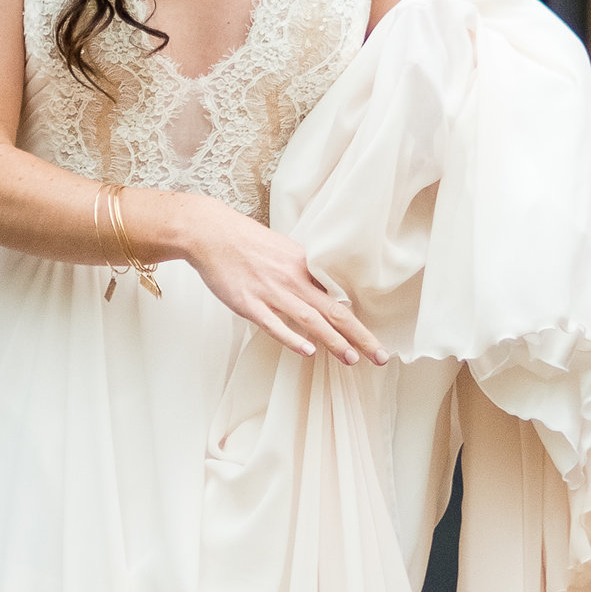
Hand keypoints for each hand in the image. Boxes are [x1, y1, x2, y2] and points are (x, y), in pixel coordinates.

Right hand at [169, 197, 382, 366]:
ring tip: (351, 359)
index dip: (358, 320)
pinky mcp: (247, 303)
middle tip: (380, 357)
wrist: (210, 232)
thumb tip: (321, 292)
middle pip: (333, 311)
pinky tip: (307, 352)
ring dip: (333, 341)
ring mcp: (270, 292)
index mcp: (303, 265)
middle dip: (359, 336)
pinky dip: (292, 338)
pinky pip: (273, 324)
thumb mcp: (282, 250)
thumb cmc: (245, 241)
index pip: (338, 297)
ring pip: (309, 320)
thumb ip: (302, 272)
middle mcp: (292, 279)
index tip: (374, 340)